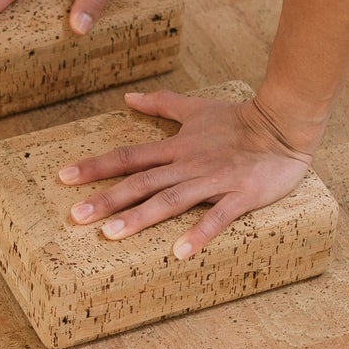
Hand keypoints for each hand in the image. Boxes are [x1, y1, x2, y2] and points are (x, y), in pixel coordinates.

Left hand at [58, 89, 313, 257]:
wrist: (284, 124)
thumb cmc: (239, 119)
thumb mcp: (196, 108)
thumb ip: (161, 104)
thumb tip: (127, 96)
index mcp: (176, 147)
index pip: (128, 156)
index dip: (95, 166)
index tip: (64, 177)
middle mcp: (188, 164)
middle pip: (141, 182)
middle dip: (107, 199)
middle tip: (75, 216)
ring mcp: (213, 180)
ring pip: (171, 200)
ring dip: (141, 217)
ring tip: (112, 235)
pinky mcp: (240, 196)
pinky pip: (218, 217)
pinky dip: (199, 233)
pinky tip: (180, 252)